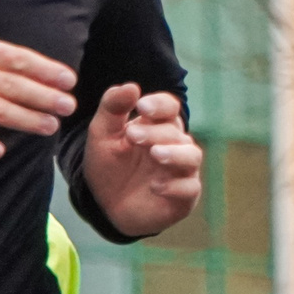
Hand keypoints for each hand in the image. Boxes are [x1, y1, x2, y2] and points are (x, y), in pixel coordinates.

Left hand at [80, 84, 202, 236]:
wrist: (107, 207)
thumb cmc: (109, 166)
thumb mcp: (102, 135)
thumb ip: (112, 108)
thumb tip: (131, 86)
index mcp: (157, 126)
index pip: (169, 107)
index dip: (159, 104)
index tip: (141, 107)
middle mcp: (175, 145)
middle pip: (176, 131)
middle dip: (155, 132)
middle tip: (132, 135)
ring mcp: (182, 171)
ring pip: (191, 156)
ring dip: (174, 153)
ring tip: (154, 154)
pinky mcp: (184, 197)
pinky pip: (189, 188)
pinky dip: (175, 186)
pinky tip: (155, 186)